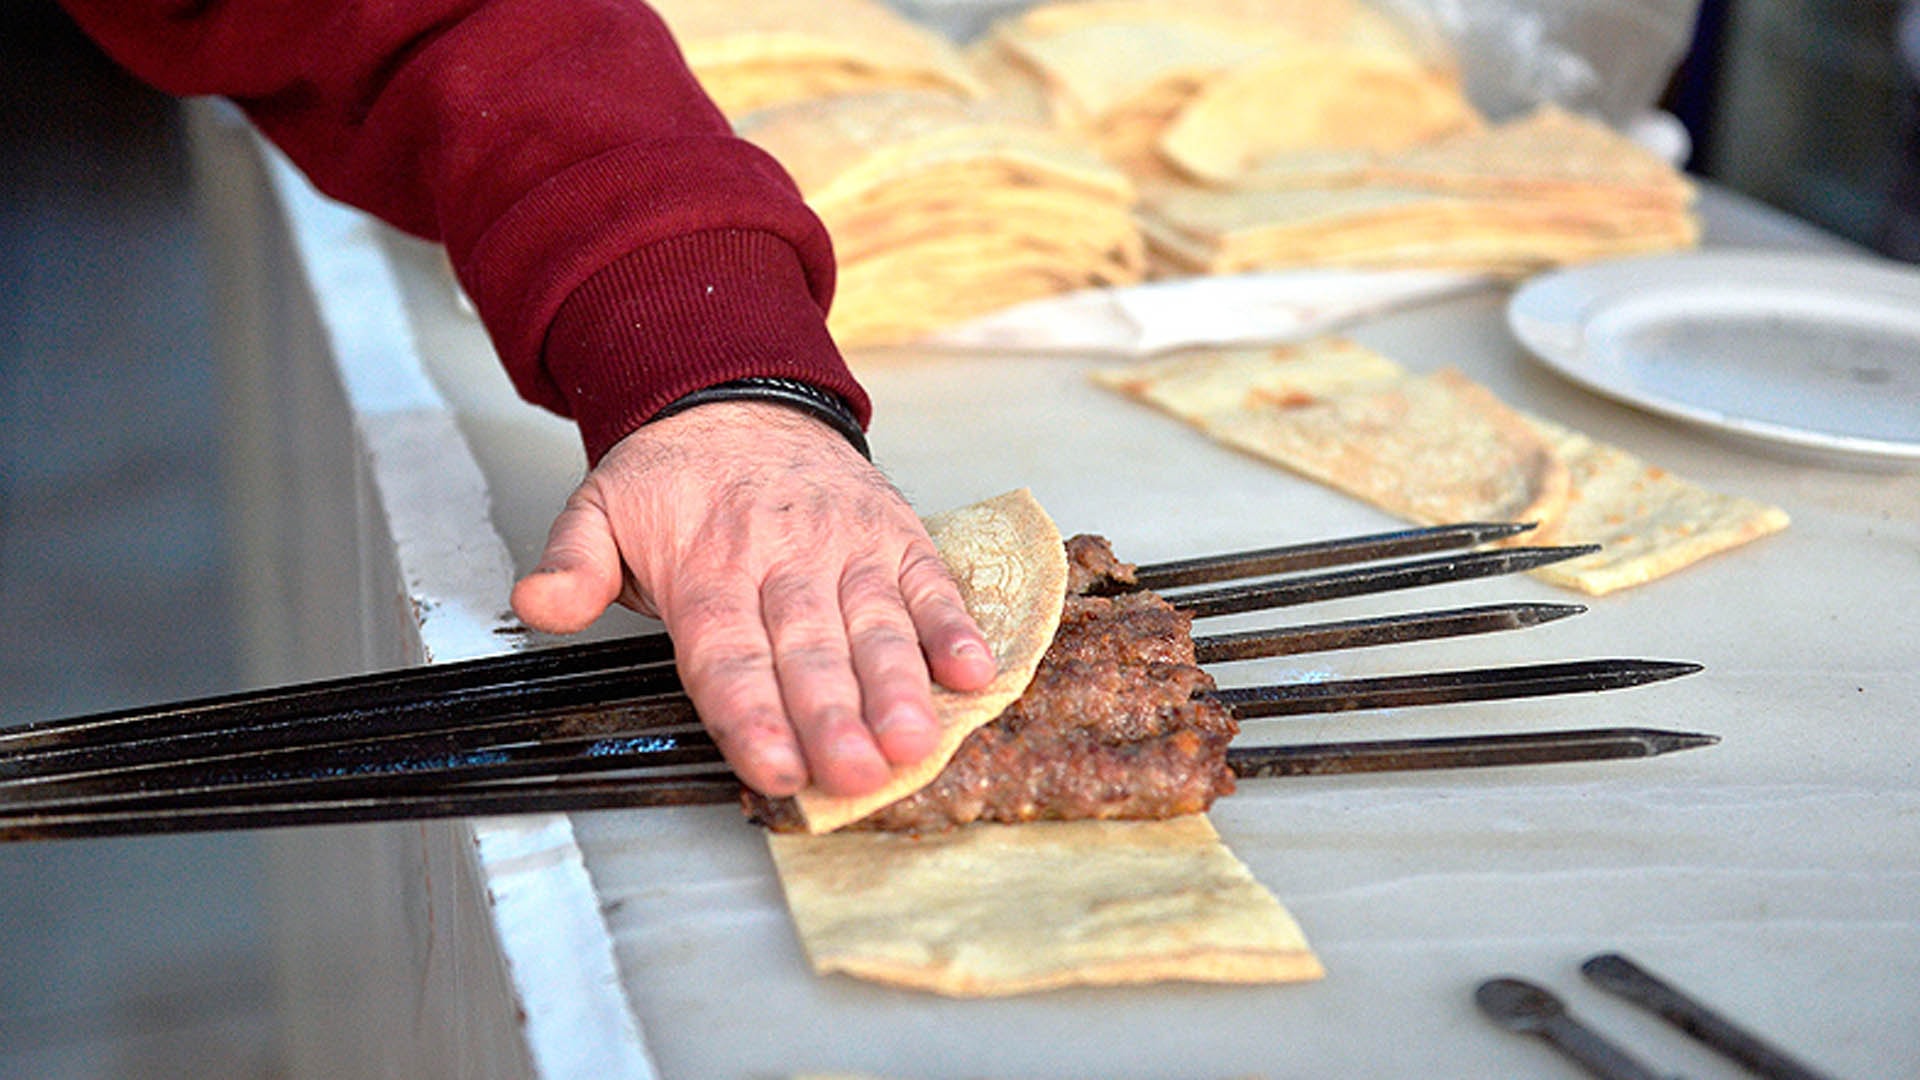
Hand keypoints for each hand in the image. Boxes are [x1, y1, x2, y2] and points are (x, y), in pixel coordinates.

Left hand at [509, 402, 996, 797]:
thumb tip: (536, 603)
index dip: (752, 716)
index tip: (774, 768)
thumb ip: (573, 564)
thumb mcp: (600, 509)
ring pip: (875, 624)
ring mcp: (846, 546)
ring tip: (915, 739)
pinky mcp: (894, 535)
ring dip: (899, 686)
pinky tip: (972, 671)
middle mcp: (782, 559)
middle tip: (856, 773)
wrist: (744, 396)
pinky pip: (930, 582)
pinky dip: (954, 627)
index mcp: (707, 568)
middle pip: (808, 651)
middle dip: (834, 717)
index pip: (729, 655)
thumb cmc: (677, 479)